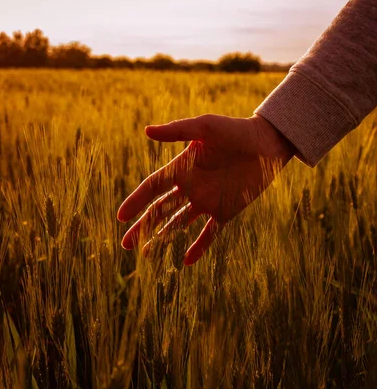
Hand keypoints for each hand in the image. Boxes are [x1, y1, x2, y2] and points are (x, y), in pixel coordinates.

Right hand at [117, 114, 294, 265]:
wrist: (267, 143)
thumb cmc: (235, 130)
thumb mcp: (206, 127)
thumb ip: (178, 131)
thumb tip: (147, 131)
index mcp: (182, 168)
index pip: (152, 187)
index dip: (136, 201)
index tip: (120, 217)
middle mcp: (191, 186)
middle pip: (160, 210)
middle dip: (142, 226)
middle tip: (125, 244)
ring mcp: (207, 200)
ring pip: (178, 223)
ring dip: (162, 237)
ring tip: (145, 253)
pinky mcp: (226, 211)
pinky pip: (209, 233)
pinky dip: (199, 247)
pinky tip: (186, 261)